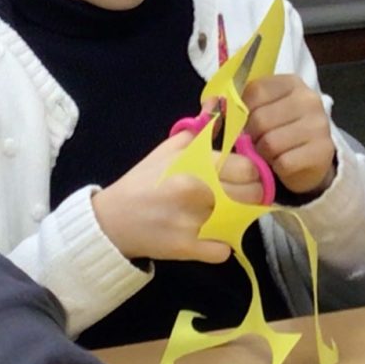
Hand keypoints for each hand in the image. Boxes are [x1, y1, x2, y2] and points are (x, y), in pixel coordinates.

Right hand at [91, 132, 259, 263]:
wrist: (112, 220)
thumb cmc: (144, 181)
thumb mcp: (169, 149)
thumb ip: (200, 134)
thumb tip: (223, 113)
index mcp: (196, 164)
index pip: (249, 169)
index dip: (249, 172)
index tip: (242, 176)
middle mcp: (199, 192)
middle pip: (252, 196)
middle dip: (248, 195)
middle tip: (234, 197)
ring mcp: (195, 222)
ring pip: (241, 222)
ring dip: (235, 219)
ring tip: (220, 215)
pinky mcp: (189, 249)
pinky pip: (224, 250)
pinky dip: (219, 246)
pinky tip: (208, 237)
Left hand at [241, 74, 336, 195]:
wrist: (309, 161)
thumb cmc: (278, 132)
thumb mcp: (261, 111)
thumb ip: (236, 105)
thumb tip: (210, 106)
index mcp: (291, 83)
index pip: (255, 91)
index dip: (241, 111)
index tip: (244, 122)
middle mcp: (309, 100)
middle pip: (260, 118)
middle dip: (251, 136)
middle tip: (256, 143)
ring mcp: (319, 125)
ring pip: (271, 143)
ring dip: (263, 154)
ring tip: (269, 153)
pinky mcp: (322, 151)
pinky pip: (284, 162)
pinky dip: (277, 168)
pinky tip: (281, 164)